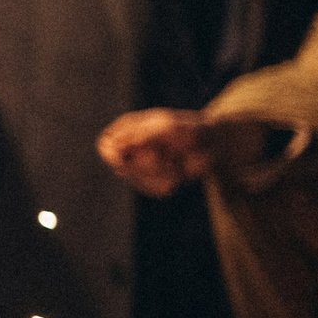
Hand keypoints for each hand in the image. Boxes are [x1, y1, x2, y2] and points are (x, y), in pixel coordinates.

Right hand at [95, 106, 212, 196]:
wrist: (211, 142)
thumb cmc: (188, 128)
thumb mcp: (168, 127)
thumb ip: (142, 136)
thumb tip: (119, 146)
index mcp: (127, 130)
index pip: (106, 145)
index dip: (112, 154)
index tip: (124, 158)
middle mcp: (131, 150)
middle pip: (122, 167)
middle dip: (145, 164)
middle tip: (166, 154)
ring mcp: (142, 168)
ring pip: (139, 181)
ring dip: (162, 173)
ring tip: (178, 161)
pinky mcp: (155, 183)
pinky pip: (156, 190)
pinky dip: (170, 181)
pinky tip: (180, 172)